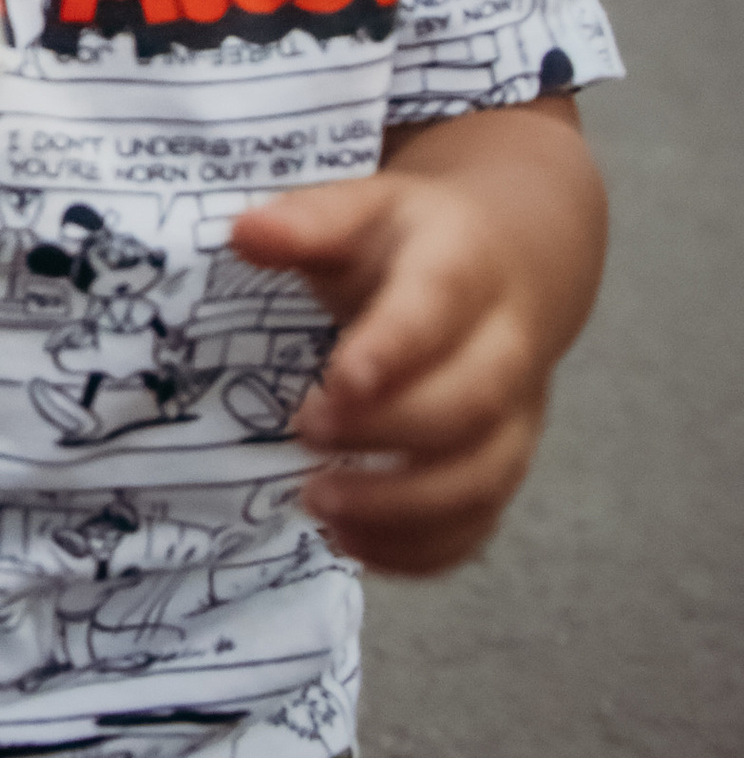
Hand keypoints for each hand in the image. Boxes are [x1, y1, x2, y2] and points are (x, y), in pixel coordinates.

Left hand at [231, 100, 597, 577]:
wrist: (507, 261)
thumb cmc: (411, 242)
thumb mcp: (362, 209)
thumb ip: (308, 221)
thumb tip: (243, 231)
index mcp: (464, 267)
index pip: (437, 308)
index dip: (393, 348)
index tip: (337, 380)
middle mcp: (506, 347)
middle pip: (469, 402)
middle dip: (388, 432)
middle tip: (304, 433)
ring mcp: (515, 414)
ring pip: (483, 476)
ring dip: (402, 508)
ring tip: (319, 506)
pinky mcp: (503, 463)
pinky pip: (479, 523)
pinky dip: (420, 549)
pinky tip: (352, 544)